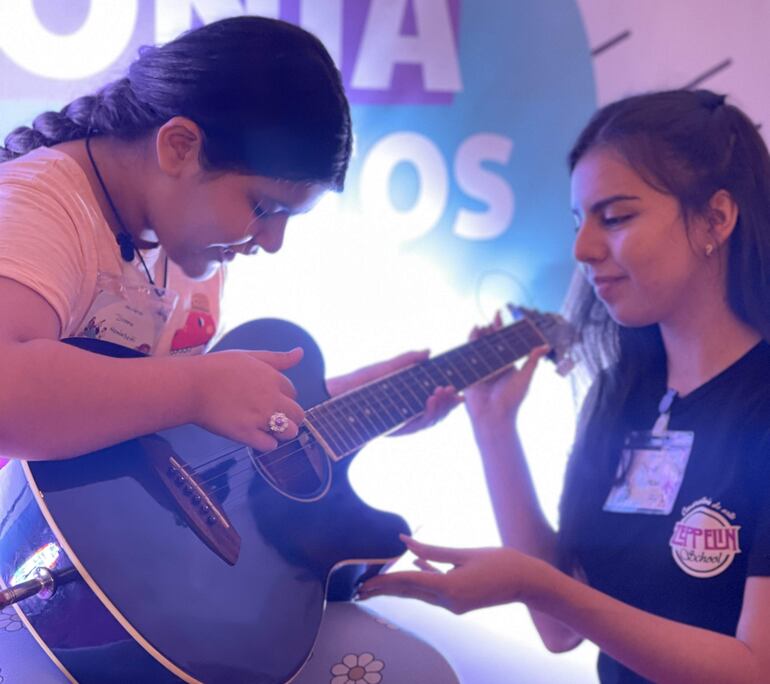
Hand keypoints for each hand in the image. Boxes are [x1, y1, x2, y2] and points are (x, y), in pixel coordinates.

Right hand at [192, 348, 304, 450]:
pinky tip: (256, 436)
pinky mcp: (246, 433)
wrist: (190, 386)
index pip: (293, 392)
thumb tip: (300, 352)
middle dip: (289, 417)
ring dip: (282, 432)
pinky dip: (266, 443)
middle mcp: (271, 398)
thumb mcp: (249, 356)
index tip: (270, 398)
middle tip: (273, 417)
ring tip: (267, 428)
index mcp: (272, 378)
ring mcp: (260, 416)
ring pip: (289, 432)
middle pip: (298, 414)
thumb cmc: (215, 368)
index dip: (283, 396)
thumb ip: (277, 358)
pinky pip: (269, 445)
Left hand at [326, 350, 461, 435]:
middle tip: (453, 391)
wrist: (332, 394)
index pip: (434, 405)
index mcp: (407, 403)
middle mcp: (405, 416)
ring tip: (442, 393)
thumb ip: (407, 360)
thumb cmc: (357, 381)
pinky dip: (423, 415)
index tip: (462, 393)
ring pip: (427, 423)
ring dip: (439, 409)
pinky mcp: (388, 429)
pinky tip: (429, 402)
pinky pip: (411, 426)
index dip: (450, 403)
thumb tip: (429, 351)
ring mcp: (397, 424)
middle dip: (447, 406)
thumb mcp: (386, 368)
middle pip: (435, 417)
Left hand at [357, 535, 541, 613]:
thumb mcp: (465, 553)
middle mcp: (449, 601)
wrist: (528, 582)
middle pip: (409, 593)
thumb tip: (405, 544)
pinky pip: (434, 591)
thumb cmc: (501, 563)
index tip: (365, 582)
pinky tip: (412, 569)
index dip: (385, 581)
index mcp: (450, 588)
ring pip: (419, 593)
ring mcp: (455, 605)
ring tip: (376, 583)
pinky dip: (420, 581)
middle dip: (384, 590)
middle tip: (359, 589)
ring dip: (398, 588)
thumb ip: (433, 550)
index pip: (409, 584)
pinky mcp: (460, 602)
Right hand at [464, 310, 548, 424]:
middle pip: (491, 342)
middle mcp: (494, 365)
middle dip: (490, 330)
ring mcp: (481, 368)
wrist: (494, 417)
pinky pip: (469, 355)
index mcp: (507, 365)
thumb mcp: (525, 378)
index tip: (501, 314)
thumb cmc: (512, 400)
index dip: (503, 328)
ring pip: (480, 346)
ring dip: (480, 334)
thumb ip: (532, 360)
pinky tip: (473, 333)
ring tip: (482, 325)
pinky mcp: (470, 373)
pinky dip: (470, 342)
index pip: (505, 343)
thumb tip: (545, 345)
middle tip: (491, 318)